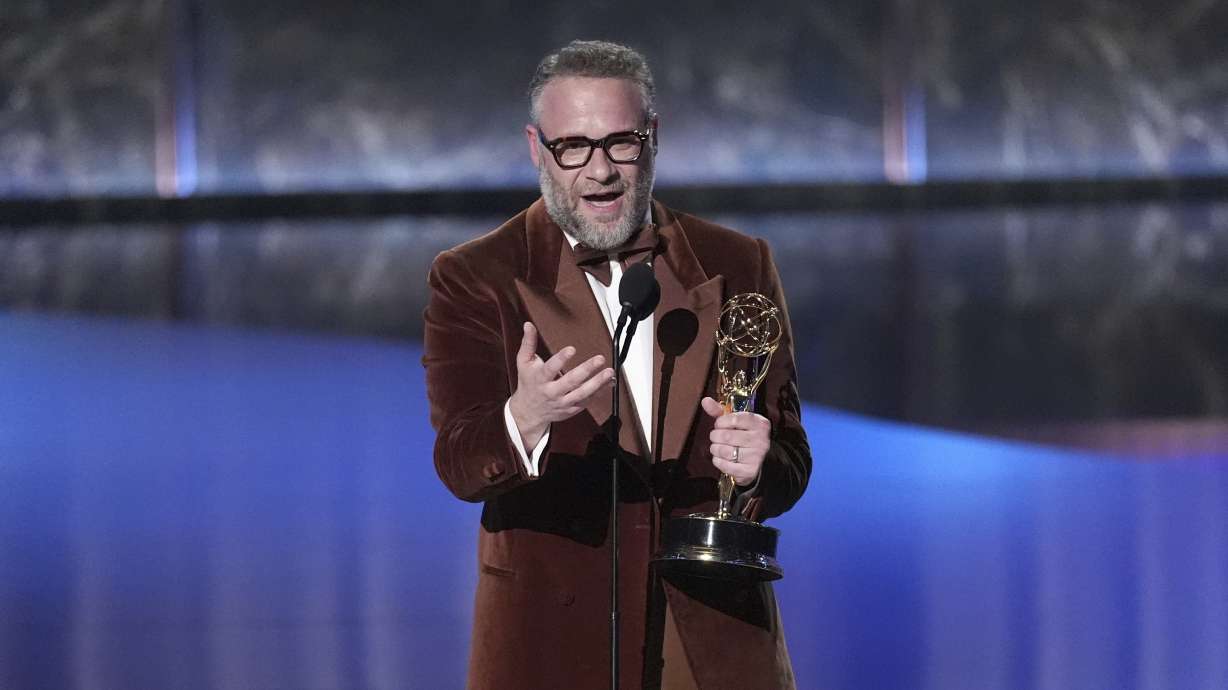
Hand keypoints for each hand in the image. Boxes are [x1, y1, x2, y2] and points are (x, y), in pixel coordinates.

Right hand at [509, 322, 614, 447]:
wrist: (529, 411)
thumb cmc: (528, 383)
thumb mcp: (523, 362)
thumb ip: (528, 343)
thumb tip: (528, 325)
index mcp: (540, 378)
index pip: (550, 368)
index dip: (561, 359)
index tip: (572, 349)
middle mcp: (552, 391)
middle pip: (570, 381)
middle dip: (586, 370)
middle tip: (599, 359)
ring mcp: (563, 401)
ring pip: (582, 393)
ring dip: (597, 382)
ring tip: (608, 371)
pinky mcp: (572, 408)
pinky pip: (587, 400)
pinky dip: (599, 392)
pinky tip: (608, 382)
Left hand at [701, 396, 769, 485]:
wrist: (757, 461)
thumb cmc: (743, 436)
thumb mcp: (735, 421)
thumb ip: (720, 411)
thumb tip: (705, 401)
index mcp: (759, 423)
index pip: (734, 419)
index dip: (721, 422)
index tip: (720, 425)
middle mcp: (761, 439)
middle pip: (726, 436)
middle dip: (715, 436)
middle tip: (717, 437)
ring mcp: (756, 456)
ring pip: (724, 451)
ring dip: (715, 449)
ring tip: (718, 447)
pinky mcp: (750, 470)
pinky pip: (725, 465)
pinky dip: (718, 461)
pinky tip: (721, 458)